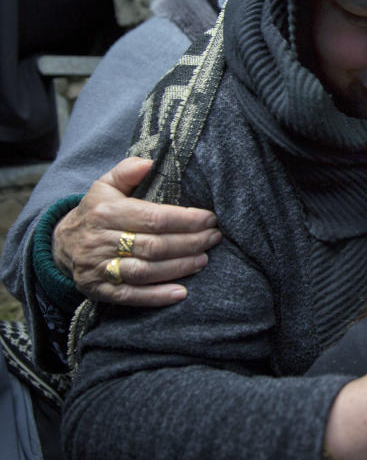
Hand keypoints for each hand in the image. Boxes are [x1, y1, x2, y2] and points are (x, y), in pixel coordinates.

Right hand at [52, 157, 219, 304]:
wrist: (61, 244)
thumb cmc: (96, 211)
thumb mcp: (105, 186)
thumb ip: (126, 171)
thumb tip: (149, 163)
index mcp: (105, 213)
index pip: (153, 218)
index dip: (185, 219)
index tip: (209, 218)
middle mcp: (100, 241)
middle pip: (153, 245)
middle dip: (189, 242)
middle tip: (213, 238)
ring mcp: (99, 268)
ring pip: (145, 271)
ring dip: (179, 267)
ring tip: (204, 259)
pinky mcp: (100, 290)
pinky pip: (131, 296)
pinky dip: (157, 296)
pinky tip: (182, 293)